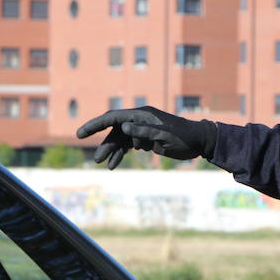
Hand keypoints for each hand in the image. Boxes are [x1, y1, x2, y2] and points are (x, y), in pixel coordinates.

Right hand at [75, 108, 216, 168]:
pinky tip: (114, 164)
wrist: (199, 142)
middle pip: (115, 131)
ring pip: (121, 140)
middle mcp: (139, 120)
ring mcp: (142, 130)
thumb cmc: (184, 137)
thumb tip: (124, 126)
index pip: (113, 117)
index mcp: (142, 115)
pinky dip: (121, 154)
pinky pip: (128, 145)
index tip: (81, 133)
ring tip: (105, 164)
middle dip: (106, 144)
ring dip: (112, 151)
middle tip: (97, 160)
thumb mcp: (165, 135)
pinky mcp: (146, 139)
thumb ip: (144, 131)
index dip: (96, 124)